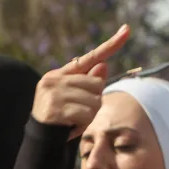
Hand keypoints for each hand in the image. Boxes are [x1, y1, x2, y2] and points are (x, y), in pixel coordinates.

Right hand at [31, 25, 129, 139]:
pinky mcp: (54, 108)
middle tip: (78, 112)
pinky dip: (83, 123)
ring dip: (89, 115)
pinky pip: (86, 114)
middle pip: (97, 85)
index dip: (111, 44)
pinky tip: (70, 126)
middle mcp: (55, 79)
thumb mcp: (77, 98)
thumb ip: (89, 82)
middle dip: (94, 102)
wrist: (40, 139)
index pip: (91, 57)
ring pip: (94, 102)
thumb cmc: (63, 117)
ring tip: (73, 119)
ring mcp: (53, 93)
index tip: (127, 29)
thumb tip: (104, 64)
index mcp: (62, 73)